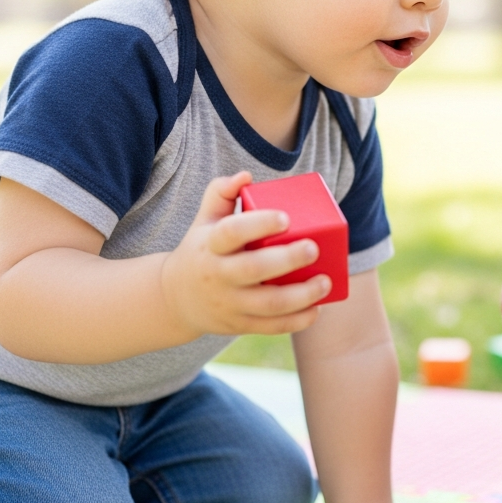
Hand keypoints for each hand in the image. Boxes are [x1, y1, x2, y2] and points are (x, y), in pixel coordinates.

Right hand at [160, 172, 331, 336]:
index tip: (285, 218)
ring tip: (325, 281)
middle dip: (287, 260)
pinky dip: (298, 320)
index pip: (231, 232)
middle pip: (253, 269)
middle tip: (314, 248)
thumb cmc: (202, 250)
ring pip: (268, 304)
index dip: (259, 223)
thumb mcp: (204, 221)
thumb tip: (245, 175)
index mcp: (210, 245)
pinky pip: (272, 327)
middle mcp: (218, 275)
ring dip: (302, 295)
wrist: (175, 299)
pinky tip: (317, 308)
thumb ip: (220, 193)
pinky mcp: (240, 324)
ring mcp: (229, 303)